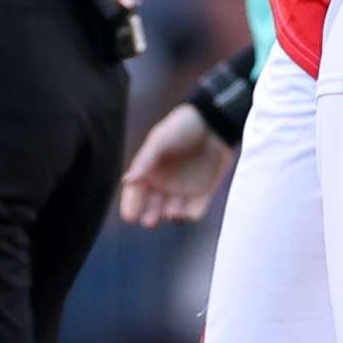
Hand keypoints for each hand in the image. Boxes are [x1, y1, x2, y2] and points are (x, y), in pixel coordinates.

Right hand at [119, 102, 236, 225]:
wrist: (214, 122)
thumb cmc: (183, 127)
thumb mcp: (160, 139)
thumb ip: (145, 160)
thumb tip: (128, 181)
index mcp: (149, 170)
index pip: (135, 192)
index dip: (131, 204)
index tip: (130, 217)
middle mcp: (164, 183)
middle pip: (152, 207)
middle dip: (150, 215)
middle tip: (149, 221)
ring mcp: (183, 189)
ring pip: (172, 212)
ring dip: (170, 214)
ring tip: (170, 211)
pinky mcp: (203, 193)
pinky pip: (195, 211)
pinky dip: (190, 214)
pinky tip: (185, 212)